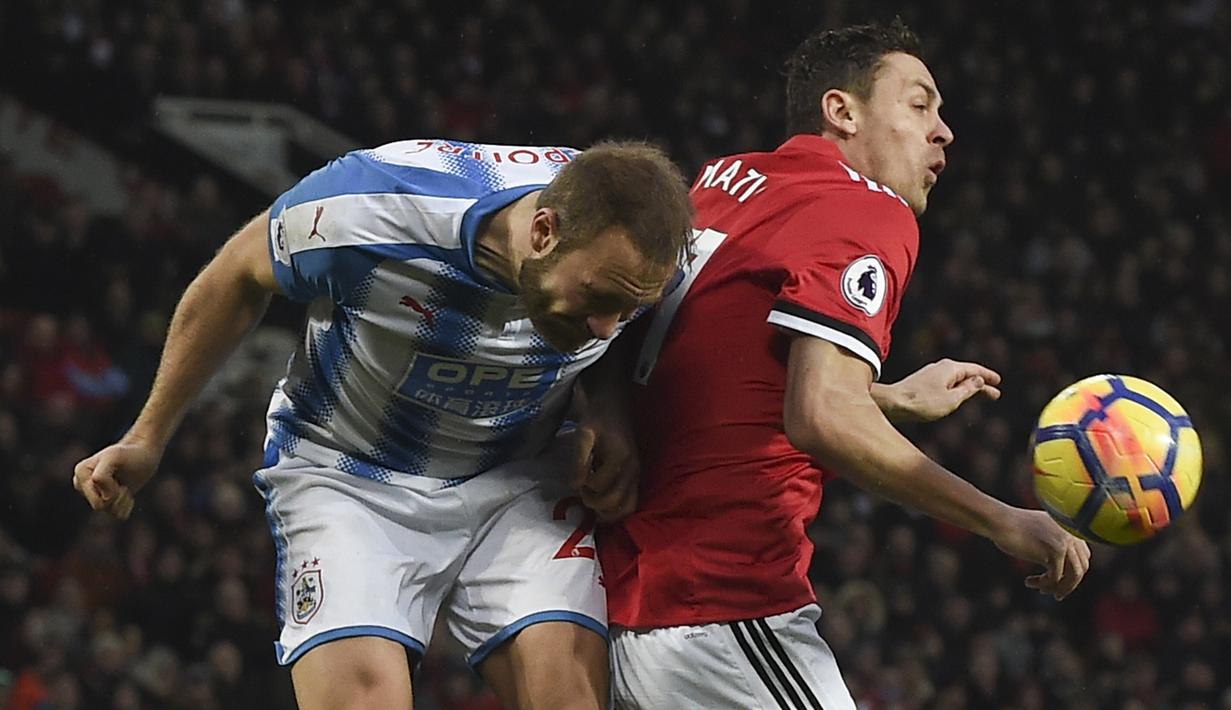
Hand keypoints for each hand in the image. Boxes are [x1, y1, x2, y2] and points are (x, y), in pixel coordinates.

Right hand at [72, 440, 162, 519]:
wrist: (144, 454)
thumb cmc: (130, 454)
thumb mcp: (114, 457)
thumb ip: (101, 476)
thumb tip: (104, 497)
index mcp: (80, 473)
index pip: (97, 499)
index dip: (112, 490)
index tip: (117, 474)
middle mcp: (82, 484)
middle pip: (100, 507)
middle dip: (117, 496)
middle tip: (122, 482)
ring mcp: (93, 494)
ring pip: (110, 512)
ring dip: (123, 500)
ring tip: (124, 485)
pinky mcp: (106, 501)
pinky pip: (119, 515)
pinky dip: (127, 505)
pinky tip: (127, 492)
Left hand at [568, 419, 639, 523]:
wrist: (615, 407)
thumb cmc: (597, 419)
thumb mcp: (582, 435)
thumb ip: (578, 461)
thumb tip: (575, 486)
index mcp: (620, 457)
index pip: (599, 485)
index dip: (584, 486)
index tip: (576, 479)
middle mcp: (633, 469)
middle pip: (614, 501)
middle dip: (594, 502)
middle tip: (582, 493)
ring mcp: (637, 475)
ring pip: (627, 508)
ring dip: (608, 513)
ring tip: (593, 504)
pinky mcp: (637, 477)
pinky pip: (631, 502)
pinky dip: (617, 510)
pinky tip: (603, 506)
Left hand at [877, 358, 1000, 422]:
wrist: (892, 403)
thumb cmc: (922, 402)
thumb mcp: (952, 399)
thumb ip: (968, 390)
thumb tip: (978, 380)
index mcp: (950, 368)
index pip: (975, 370)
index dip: (988, 376)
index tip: (998, 381)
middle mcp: (941, 367)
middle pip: (966, 375)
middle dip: (981, 384)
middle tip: (995, 394)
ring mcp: (931, 374)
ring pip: (955, 380)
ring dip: (969, 388)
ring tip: (980, 396)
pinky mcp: (923, 383)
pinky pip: (946, 385)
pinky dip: (956, 390)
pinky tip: (957, 397)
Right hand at [989, 508, 1090, 599]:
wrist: (1000, 521)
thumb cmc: (1013, 526)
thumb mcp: (1040, 531)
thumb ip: (1054, 541)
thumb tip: (1063, 568)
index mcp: (1070, 528)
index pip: (1083, 557)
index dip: (1072, 574)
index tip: (1059, 582)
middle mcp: (1071, 534)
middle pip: (1081, 569)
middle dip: (1068, 585)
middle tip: (1055, 594)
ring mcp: (1064, 543)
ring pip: (1072, 577)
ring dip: (1058, 588)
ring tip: (1042, 590)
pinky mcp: (1054, 552)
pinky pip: (1055, 578)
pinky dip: (1042, 584)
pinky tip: (1028, 581)